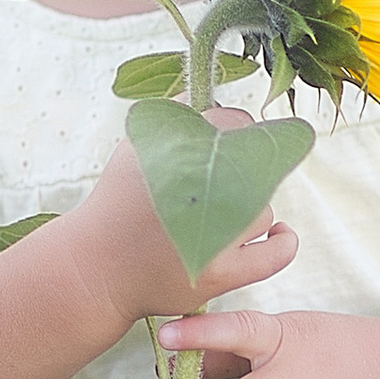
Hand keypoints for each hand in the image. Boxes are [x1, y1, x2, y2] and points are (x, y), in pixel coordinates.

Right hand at [71, 121, 300, 331]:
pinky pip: (276, 254)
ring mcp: (211, 235)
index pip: (234, 122)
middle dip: (240, 171)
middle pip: (254, 165)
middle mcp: (194, 190)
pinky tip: (279, 233)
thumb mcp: (137, 145)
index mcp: (173, 150)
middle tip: (216, 185)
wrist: (96, 267)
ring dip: (247, 212)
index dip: (234, 131)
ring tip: (211, 220)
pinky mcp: (221, 275)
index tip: (224, 144)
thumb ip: (178, 114)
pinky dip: (282, 241)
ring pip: (262, 210)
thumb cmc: (120, 205)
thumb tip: (221, 103)